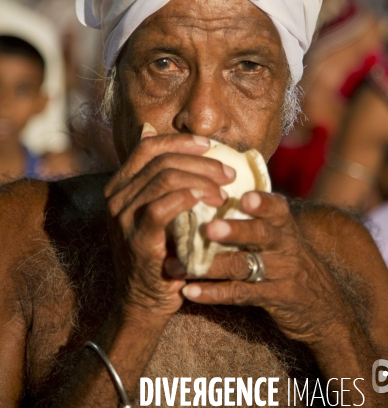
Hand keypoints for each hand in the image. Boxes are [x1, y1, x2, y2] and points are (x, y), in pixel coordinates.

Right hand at [104, 133, 234, 318]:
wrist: (145, 301)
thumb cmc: (159, 251)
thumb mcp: (155, 210)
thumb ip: (159, 178)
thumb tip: (152, 129)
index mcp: (120, 185)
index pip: (148, 146)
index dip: (181, 141)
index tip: (210, 145)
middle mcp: (116, 197)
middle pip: (161, 160)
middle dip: (200, 161)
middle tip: (228, 173)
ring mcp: (123, 217)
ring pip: (164, 178)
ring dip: (201, 180)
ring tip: (224, 192)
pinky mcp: (136, 239)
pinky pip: (163, 207)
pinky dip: (189, 198)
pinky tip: (209, 202)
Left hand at [174, 191, 351, 345]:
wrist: (326, 310)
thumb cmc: (291, 261)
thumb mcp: (285, 235)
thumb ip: (259, 215)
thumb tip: (217, 186)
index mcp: (285, 225)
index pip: (277, 208)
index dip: (262, 202)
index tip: (244, 197)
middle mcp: (286, 246)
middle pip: (261, 235)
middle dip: (235, 230)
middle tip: (209, 229)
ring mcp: (281, 273)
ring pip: (245, 266)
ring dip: (211, 265)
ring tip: (182, 266)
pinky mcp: (275, 299)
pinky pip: (241, 294)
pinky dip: (213, 293)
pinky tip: (190, 292)